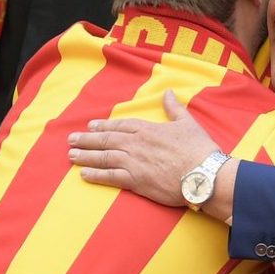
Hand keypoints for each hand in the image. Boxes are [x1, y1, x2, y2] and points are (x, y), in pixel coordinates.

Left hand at [67, 90, 218, 205]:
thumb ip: (174, 108)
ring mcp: (133, 162)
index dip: (104, 125)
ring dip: (85, 155)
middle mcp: (136, 144)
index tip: (91, 126)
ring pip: (103, 157)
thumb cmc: (199, 149)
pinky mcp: (135, 181)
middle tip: (71, 139)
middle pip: (106, 140)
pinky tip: (84, 174)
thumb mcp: (188, 123)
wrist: (203, 174)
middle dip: (87, 139)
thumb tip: (168, 92)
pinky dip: (95, 175)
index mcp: (147, 129)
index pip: (120, 125)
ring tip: (71, 155)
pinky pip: (110, 177)